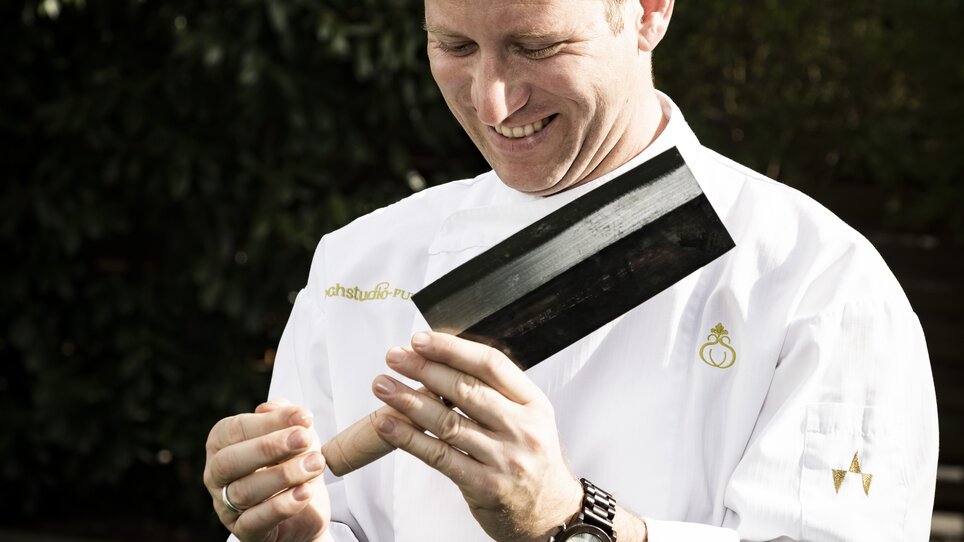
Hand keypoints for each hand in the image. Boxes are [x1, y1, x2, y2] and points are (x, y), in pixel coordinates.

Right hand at [204, 399, 330, 540]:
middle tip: (305, 439)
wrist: (306, 509)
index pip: (235, 429)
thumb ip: (282, 416)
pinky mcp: (244, 532)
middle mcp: (216, 475)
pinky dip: (282, 506)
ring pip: (243, 491)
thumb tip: (270, 407)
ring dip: (284, 475)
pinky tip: (305, 492)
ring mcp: (226, 506)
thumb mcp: (293, 435)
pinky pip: (255, 521)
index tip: (305, 417)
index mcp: (222, 444)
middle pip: (230, 461)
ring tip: (315, 464)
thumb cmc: (293, 463)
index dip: (271, 421)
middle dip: (270, 447)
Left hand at [371, 332, 581, 541]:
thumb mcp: (530, 419)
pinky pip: (440, 456)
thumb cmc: (534, 461)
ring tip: (382, 385)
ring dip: (408, 400)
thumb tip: (445, 359)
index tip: (421, 340)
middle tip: (395, 356)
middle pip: (466, 389)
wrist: (552, 514)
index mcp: (533, 404)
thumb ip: (497, 393)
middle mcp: (522, 428)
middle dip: (425, 368)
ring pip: (448, 422)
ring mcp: (504, 458)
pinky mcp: (485, 486)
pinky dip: (409, 438)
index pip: (491, 365)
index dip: (453, 349)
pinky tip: (388, 424)